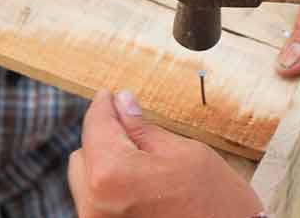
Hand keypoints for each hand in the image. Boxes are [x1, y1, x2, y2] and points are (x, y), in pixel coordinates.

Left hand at [68, 90, 263, 217]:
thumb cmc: (215, 200)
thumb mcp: (182, 151)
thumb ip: (143, 128)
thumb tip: (122, 102)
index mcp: (112, 174)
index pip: (96, 127)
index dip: (103, 106)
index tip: (110, 95)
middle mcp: (94, 204)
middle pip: (84, 154)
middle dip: (105, 137)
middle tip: (132, 125)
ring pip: (86, 180)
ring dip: (106, 163)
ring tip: (140, 159)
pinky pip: (96, 201)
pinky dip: (111, 186)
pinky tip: (138, 181)